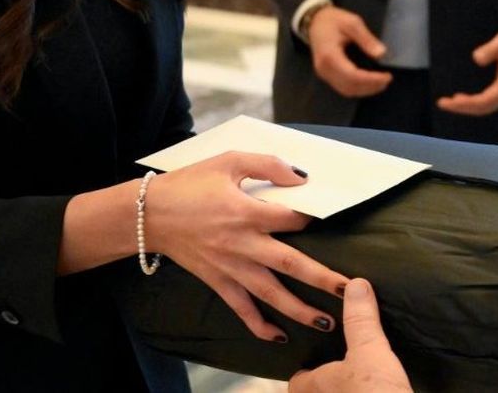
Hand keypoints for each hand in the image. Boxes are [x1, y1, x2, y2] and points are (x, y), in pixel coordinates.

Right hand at [145, 152, 350, 340]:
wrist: (149, 214)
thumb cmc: (190, 184)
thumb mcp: (229, 161)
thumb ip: (267, 165)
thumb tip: (301, 178)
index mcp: (246, 211)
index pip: (291, 219)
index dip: (313, 218)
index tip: (329, 219)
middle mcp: (242, 243)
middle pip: (289, 263)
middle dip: (321, 277)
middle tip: (347, 289)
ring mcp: (229, 266)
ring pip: (269, 293)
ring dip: (298, 309)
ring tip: (324, 322)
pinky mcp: (217, 280)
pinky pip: (240, 307)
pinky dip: (257, 325)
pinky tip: (277, 336)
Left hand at [289, 279, 411, 392]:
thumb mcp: (370, 351)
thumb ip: (361, 320)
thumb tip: (355, 285)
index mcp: (313, 388)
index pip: (296, 381)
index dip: (305, 372)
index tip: (316, 360)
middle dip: (324, 388)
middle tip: (342, 371)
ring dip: (344, 392)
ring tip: (360, 384)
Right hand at [308, 6, 392, 97]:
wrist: (315, 22)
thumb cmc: (333, 20)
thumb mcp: (352, 23)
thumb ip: (367, 38)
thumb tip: (381, 54)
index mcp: (329, 55)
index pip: (352, 75)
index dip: (371, 79)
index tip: (387, 76)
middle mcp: (324, 68)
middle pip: (350, 86)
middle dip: (371, 86)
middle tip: (387, 80)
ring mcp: (324, 73)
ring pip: (347, 90)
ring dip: (366, 90)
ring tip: (382, 83)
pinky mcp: (326, 75)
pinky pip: (343, 87)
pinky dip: (358, 88)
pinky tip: (370, 83)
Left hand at [436, 28, 497, 116]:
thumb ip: (492, 48)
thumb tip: (476, 59)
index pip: (486, 100)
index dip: (467, 103)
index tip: (451, 100)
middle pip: (483, 108)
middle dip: (462, 107)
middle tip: (441, 103)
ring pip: (484, 108)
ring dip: (465, 107)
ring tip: (446, 102)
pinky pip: (485, 103)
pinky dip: (471, 104)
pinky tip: (458, 100)